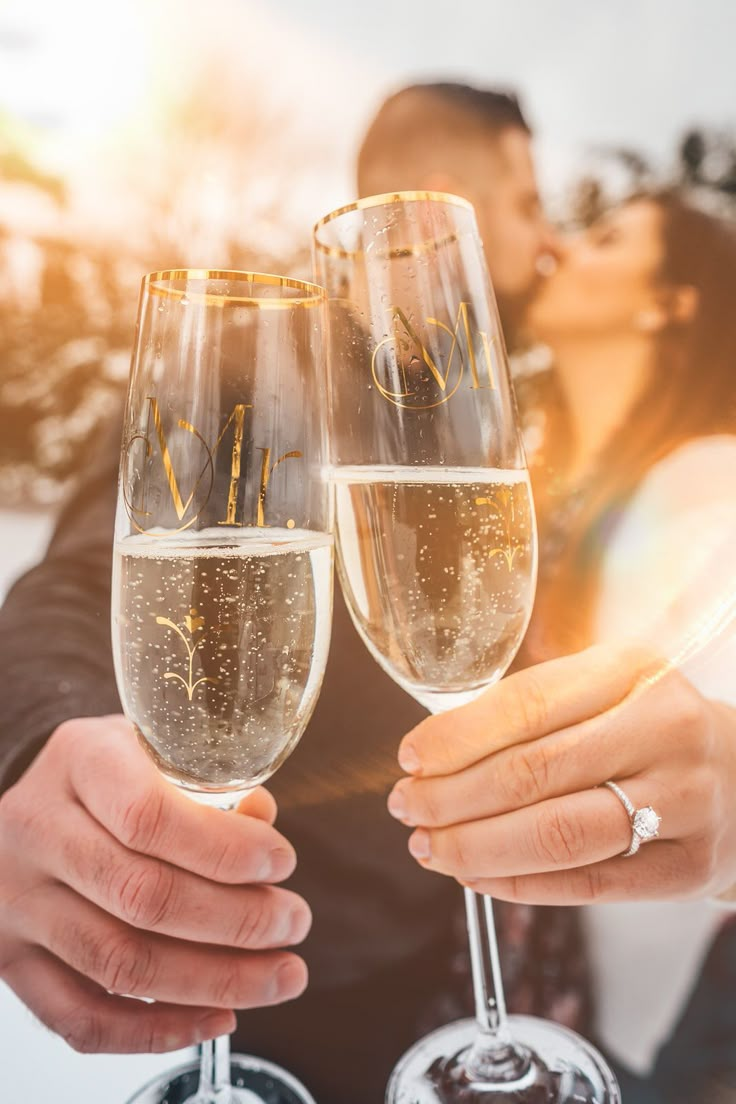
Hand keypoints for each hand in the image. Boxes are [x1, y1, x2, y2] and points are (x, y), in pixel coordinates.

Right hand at [0, 716, 310, 1053]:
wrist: (41, 802)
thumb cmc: (117, 773)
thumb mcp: (158, 750)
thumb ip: (210, 785)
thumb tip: (261, 825)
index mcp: (80, 760)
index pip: (147, 814)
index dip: (225, 848)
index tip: (281, 862)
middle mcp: (37, 829)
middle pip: (141, 895)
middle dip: (236, 919)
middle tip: (294, 922)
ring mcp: (17, 901)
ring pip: (118, 964)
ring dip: (213, 981)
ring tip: (279, 975)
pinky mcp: (12, 959)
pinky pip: (80, 1017)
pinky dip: (154, 1031)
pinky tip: (216, 1016)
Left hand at [388, 643, 735, 904]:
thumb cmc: (647, 726)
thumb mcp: (604, 688)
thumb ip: (533, 709)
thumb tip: (433, 751)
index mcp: (631, 670)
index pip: (526, 705)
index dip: (457, 738)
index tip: (410, 758)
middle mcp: (663, 729)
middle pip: (534, 773)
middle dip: (452, 797)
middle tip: (406, 807)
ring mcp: (683, 801)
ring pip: (557, 835)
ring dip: (476, 846)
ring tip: (429, 846)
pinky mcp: (687, 866)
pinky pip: (586, 885)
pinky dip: (518, 884)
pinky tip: (475, 876)